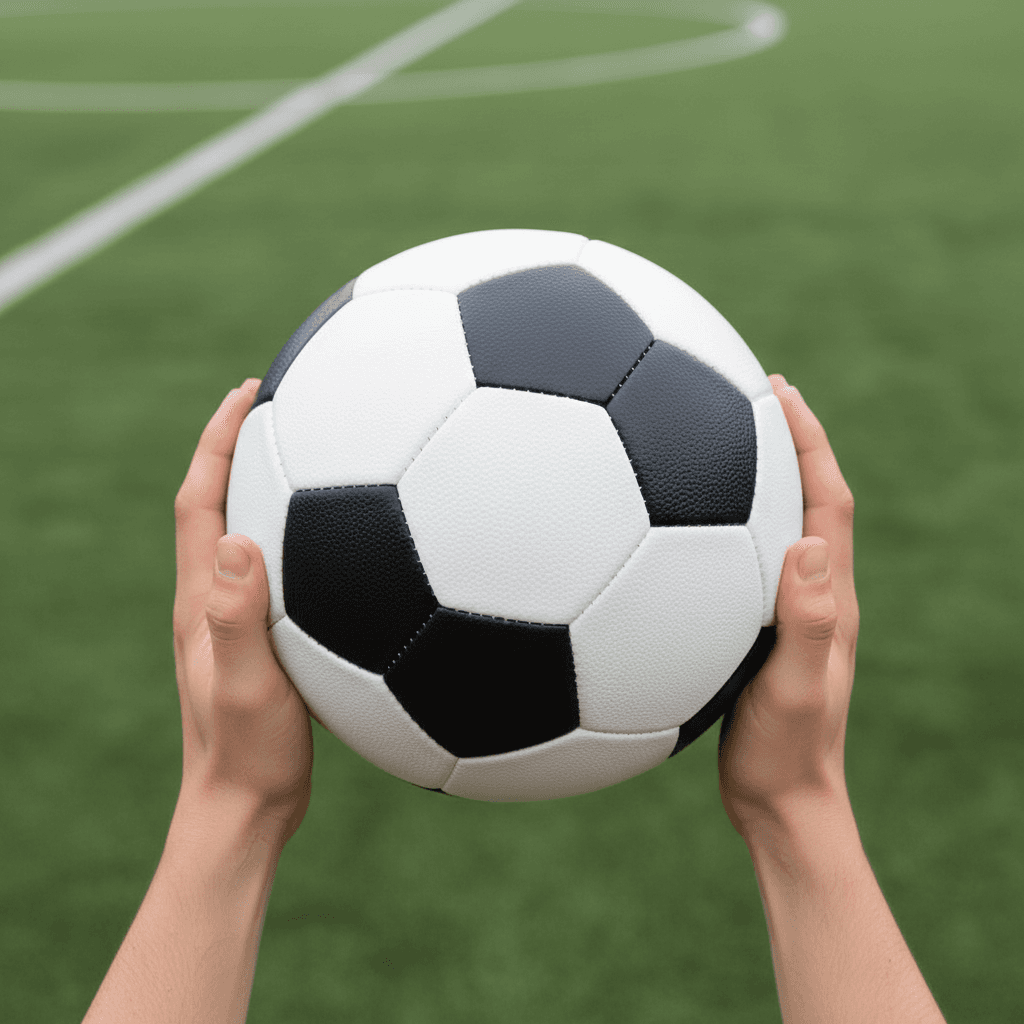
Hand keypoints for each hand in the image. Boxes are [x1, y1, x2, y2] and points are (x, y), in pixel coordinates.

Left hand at [172, 379, 312, 847]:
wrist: (246, 811)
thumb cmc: (251, 754)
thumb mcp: (250, 686)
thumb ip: (238, 617)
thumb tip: (238, 540)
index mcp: (202, 600)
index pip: (200, 500)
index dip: (218, 440)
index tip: (248, 392)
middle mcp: (212, 600)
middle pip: (216, 504)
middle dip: (240, 446)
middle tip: (283, 406)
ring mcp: (236, 621)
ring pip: (247, 535)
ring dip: (268, 487)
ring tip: (316, 455)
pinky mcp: (262, 641)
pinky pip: (275, 571)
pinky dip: (299, 537)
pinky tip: (345, 546)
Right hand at [718, 374, 859, 838]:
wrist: (779, 803)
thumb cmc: (785, 753)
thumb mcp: (795, 690)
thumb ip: (804, 621)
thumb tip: (809, 543)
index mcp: (828, 598)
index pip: (827, 500)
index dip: (807, 441)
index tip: (777, 391)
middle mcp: (812, 594)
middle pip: (807, 498)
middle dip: (786, 440)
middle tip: (748, 392)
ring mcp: (782, 612)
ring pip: (772, 527)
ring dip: (755, 477)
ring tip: (715, 439)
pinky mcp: (755, 632)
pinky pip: (739, 563)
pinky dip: (716, 528)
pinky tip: (669, 529)